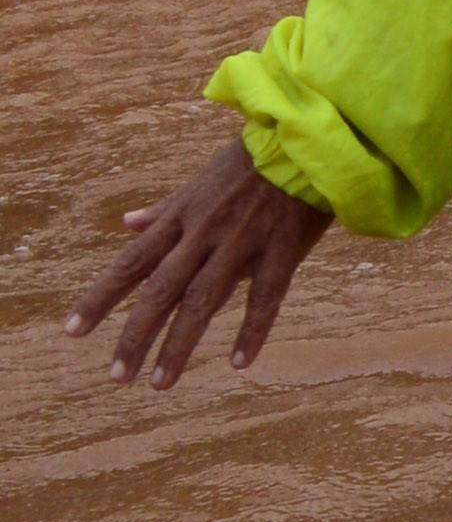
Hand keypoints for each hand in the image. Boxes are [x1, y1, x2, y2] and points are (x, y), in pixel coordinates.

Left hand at [73, 137, 331, 388]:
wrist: (307, 139)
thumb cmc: (252, 161)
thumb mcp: (199, 181)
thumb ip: (165, 209)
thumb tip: (128, 224)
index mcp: (181, 217)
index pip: (130, 264)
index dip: (101, 298)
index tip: (74, 331)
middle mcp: (203, 233)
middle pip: (160, 291)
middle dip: (135, 336)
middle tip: (117, 376)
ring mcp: (242, 242)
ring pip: (203, 301)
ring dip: (179, 345)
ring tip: (160, 383)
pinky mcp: (282, 249)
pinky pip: (265, 297)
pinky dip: (251, 331)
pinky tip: (238, 363)